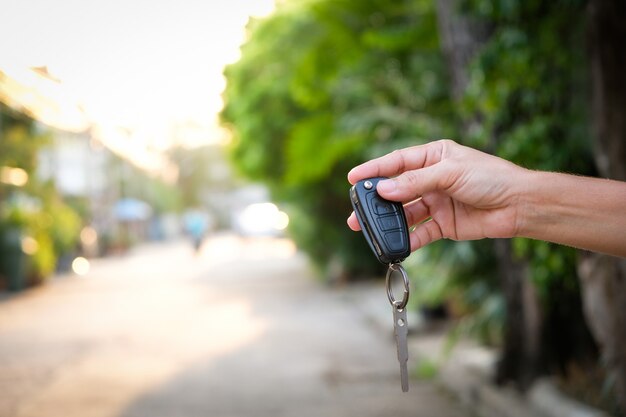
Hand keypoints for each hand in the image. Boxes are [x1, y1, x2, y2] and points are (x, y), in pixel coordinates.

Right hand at [347, 140, 528, 250]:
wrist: (519, 206)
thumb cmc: (491, 178)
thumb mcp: (450, 173)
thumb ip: (415, 182)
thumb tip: (384, 190)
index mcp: (434, 157)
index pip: (397, 162)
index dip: (374, 170)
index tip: (353, 178)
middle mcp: (432, 179)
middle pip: (397, 190)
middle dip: (376, 200)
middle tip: (356, 210)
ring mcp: (437, 203)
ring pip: (405, 213)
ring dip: (387, 221)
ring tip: (368, 228)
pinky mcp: (444, 225)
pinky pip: (420, 233)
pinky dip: (407, 239)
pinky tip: (395, 244)